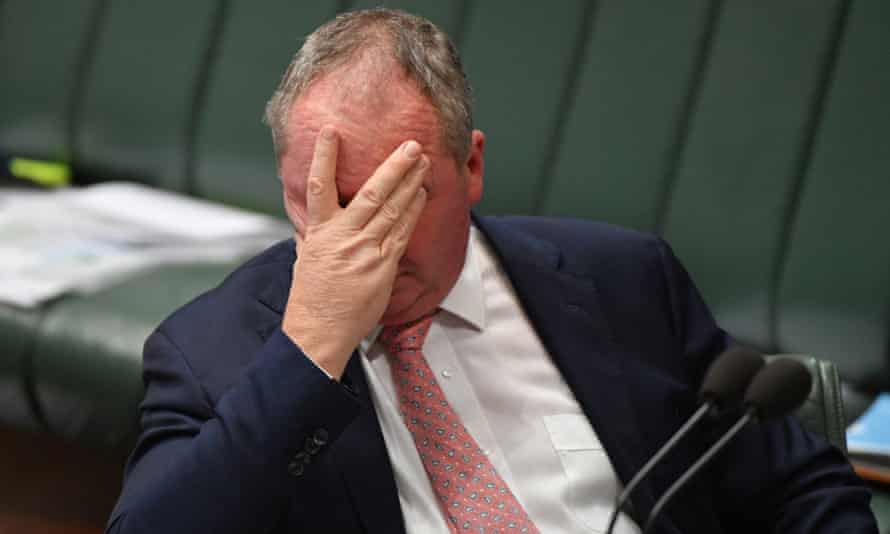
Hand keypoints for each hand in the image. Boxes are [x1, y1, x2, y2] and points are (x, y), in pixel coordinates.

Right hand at [282, 126, 428, 378]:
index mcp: (319, 232)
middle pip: (372, 194)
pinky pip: (403, 233)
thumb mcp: (305, 258)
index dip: (324, 156)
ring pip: (393, 210)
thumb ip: (311, 234)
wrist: (320, 332)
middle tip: (410, 144)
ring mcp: (366, 251)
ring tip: (423, 162)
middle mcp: (344, 237)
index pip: (319, 186)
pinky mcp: (384, 267)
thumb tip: (309, 219)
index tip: (330, 132)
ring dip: (411, 183)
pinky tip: (422, 194)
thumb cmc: (311, 297)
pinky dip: (414, 211)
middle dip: (394, 166)